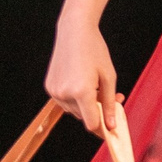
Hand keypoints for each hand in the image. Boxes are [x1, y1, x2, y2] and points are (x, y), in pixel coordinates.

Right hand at [46, 18, 118, 135]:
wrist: (74, 31)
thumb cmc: (95, 51)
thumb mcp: (109, 77)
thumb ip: (109, 104)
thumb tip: (111, 125)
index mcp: (82, 91)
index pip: (92, 123)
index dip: (102, 128)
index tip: (111, 129)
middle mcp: (65, 94)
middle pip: (84, 117)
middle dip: (97, 111)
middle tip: (111, 97)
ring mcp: (55, 91)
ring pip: (74, 110)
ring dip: (85, 104)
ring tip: (94, 85)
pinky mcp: (49, 87)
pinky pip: (65, 101)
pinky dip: (74, 97)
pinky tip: (80, 80)